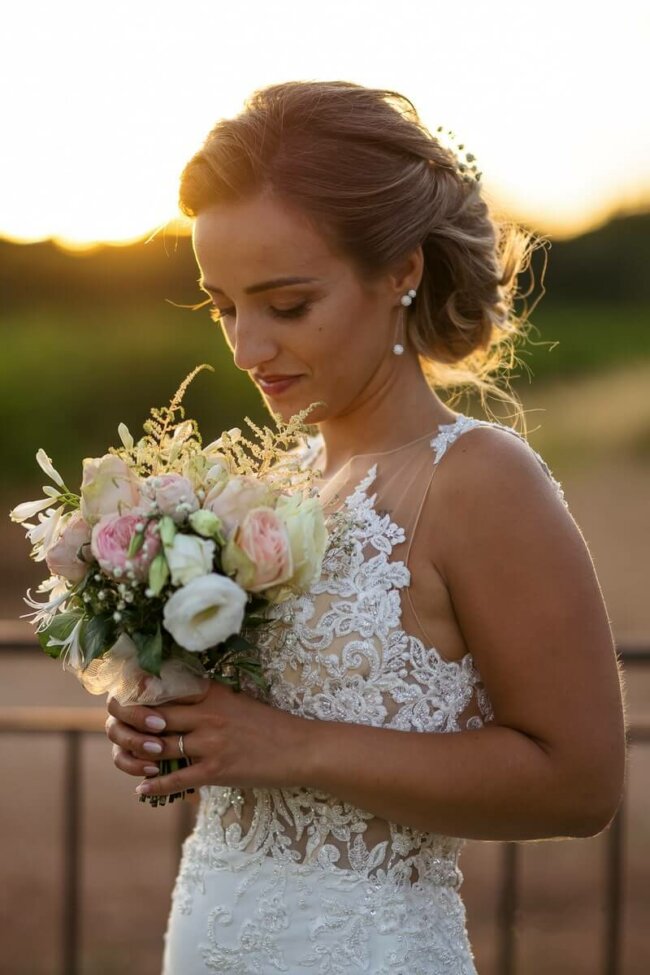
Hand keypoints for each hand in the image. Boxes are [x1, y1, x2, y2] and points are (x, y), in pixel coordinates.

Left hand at [105, 681, 309, 799]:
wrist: (299, 748)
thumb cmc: (268, 725)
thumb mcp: (236, 701)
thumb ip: (206, 698)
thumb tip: (176, 700)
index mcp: (210, 694)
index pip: (163, 690)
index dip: (135, 694)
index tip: (117, 697)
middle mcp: (207, 715)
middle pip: (152, 717)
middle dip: (125, 722)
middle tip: (111, 727)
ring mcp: (211, 743)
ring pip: (158, 748)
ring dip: (136, 755)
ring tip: (127, 759)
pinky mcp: (217, 770)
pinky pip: (176, 778)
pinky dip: (155, 785)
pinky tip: (142, 788)